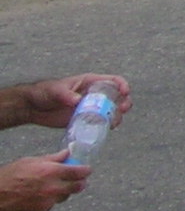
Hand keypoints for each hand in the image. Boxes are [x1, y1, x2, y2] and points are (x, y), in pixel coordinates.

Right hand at [0, 152, 89, 210]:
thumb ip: (52, 158)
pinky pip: (51, 205)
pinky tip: (40, 196)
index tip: (87, 170)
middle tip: (79, 180)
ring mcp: (47, 202)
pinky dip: (50, 200)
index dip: (85, 171)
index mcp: (52, 172)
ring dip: (64, 192)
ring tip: (54, 186)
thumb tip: (67, 152)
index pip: (79, 172)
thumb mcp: (31, 161)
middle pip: (78, 187)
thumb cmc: (11, 175)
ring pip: (65, 197)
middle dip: (80, 183)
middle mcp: (53, 188)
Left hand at [14, 73, 129, 129]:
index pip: (113, 80)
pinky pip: (100, 122)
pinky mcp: (85, 119)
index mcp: (90, 82)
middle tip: (123, 110)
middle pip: (117, 97)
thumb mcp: (55, 90)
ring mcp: (90, 107)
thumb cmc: (44, 92)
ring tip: (114, 123)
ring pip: (111, 110)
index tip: (125, 93)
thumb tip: (78, 101)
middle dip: (124, 102)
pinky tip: (106, 129)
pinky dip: (106, 125)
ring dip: (117, 116)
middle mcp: (94, 94)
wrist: (33, 107)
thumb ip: (66, 95)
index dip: (122, 85)